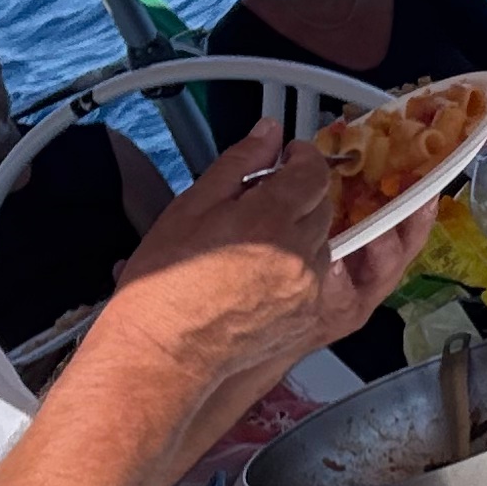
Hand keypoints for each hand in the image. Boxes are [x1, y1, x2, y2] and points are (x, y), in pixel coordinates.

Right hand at [114, 124, 431, 384]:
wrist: (163, 351)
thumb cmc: (165, 287)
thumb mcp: (192, 206)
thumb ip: (238, 163)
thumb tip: (267, 133)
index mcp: (272, 217)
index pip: (313, 171)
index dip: (303, 158)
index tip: (290, 157)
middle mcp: (300, 252)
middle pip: (321, 206)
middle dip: (300, 196)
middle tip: (267, 197)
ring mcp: (309, 288)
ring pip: (322, 243)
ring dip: (302, 234)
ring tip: (259, 242)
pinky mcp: (309, 317)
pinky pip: (320, 279)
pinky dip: (301, 269)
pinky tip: (263, 274)